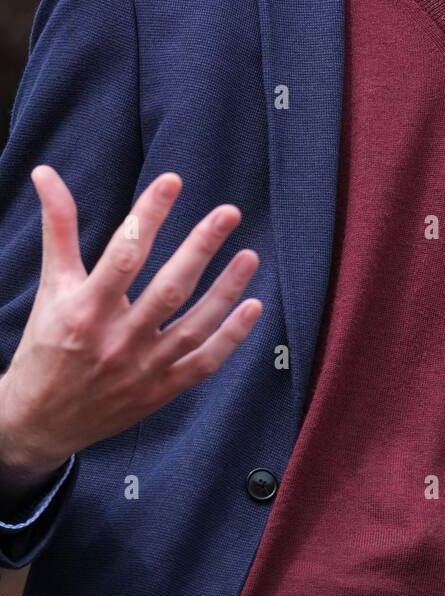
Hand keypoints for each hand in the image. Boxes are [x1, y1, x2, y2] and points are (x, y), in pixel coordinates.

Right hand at [0, 165, 262, 477]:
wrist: (40, 422)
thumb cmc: (47, 344)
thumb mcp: (53, 286)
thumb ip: (58, 228)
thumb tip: (47, 173)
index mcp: (85, 310)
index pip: (123, 255)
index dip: (148, 215)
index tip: (172, 181)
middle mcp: (116, 341)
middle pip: (168, 289)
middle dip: (200, 248)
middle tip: (228, 212)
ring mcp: (142, 369)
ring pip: (193, 327)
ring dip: (226, 291)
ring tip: (250, 255)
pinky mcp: (160, 391)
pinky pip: (204, 363)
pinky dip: (231, 338)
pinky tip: (253, 306)